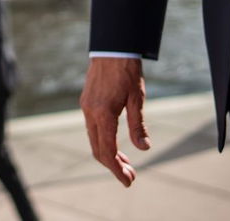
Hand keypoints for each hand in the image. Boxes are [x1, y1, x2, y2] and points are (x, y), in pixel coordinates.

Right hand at [80, 56, 147, 187]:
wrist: (112, 47)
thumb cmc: (127, 71)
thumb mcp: (137, 99)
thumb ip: (138, 126)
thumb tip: (144, 149)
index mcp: (103, 115)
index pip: (108, 152)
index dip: (117, 170)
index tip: (128, 181)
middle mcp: (90, 113)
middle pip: (98, 150)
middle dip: (113, 166)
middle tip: (130, 176)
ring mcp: (86, 107)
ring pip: (94, 140)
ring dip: (108, 154)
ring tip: (125, 163)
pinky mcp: (86, 102)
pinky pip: (92, 128)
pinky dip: (103, 141)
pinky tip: (115, 142)